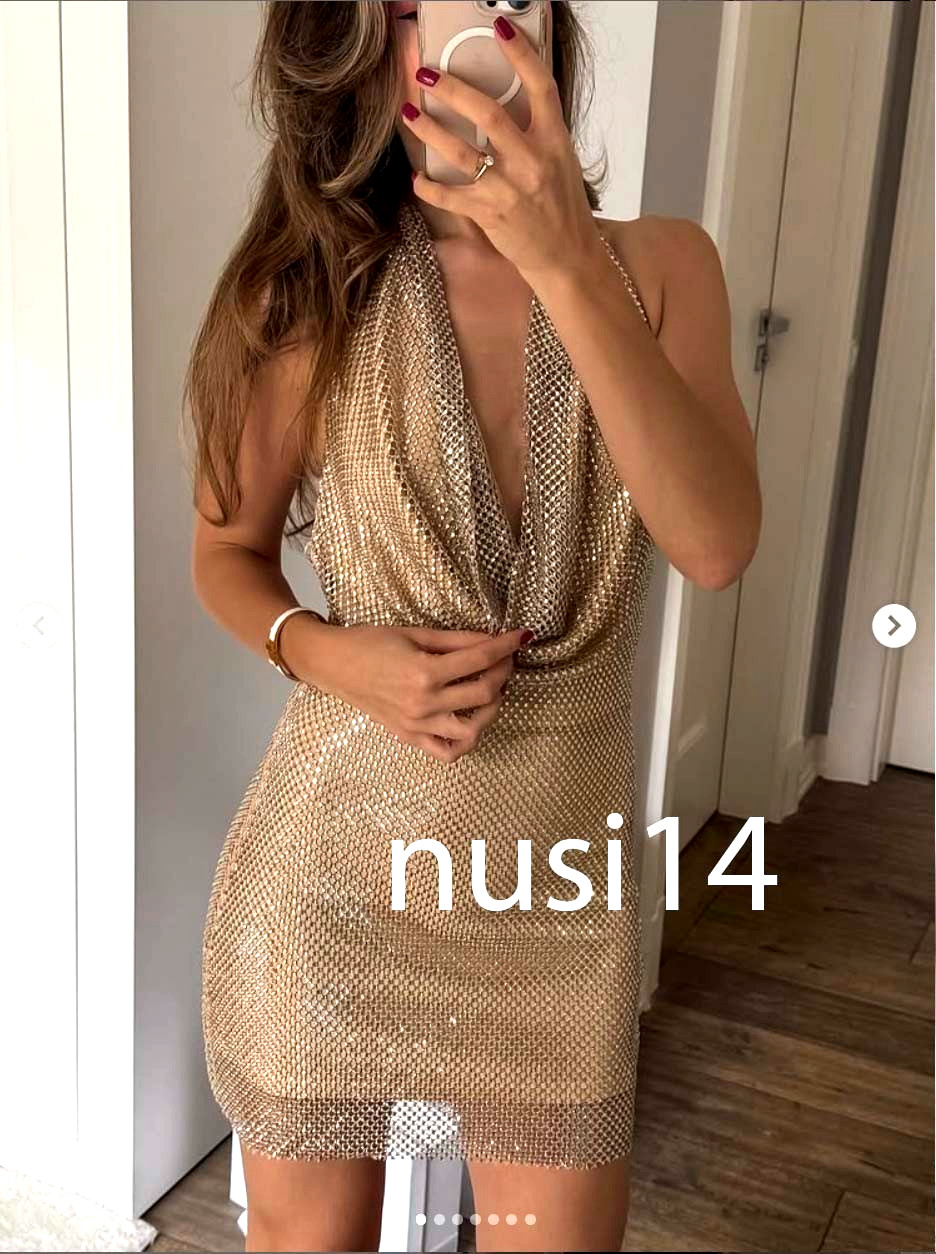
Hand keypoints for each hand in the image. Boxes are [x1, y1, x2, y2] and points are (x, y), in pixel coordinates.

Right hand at [293, 620, 533, 763]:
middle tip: (506, 658)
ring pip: (472, 729)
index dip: (506, 645)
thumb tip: (492, 640)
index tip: (521, 636)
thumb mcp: (415, 633)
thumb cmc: (370, 643)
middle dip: (504, 671)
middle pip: (483, 691)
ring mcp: (417, 725)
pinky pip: (447, 752)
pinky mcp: (409, 737)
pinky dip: (464, 741)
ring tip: (491, 690)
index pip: (480, 658)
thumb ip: (457, 640)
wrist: (333, 664)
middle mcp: (423, 703)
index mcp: (424, 672)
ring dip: (491, 708)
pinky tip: (469, 719)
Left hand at [402, 13, 604, 283]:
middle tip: (427, 74)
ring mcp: (509, 188)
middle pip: (487, 113)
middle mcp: (532, 161)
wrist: (567, 256)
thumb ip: (536, 131)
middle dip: (452, 90)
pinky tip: (417, 178)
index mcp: (554, 140)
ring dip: (429, 130)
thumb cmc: (562, 207)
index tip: (500, 26)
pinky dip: (429, 188)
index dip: (521, 53)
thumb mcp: (560, 160)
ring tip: (409, 113)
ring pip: (461, 151)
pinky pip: (450, 196)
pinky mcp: (490, 214)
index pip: (540, 86)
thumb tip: (508, 99)